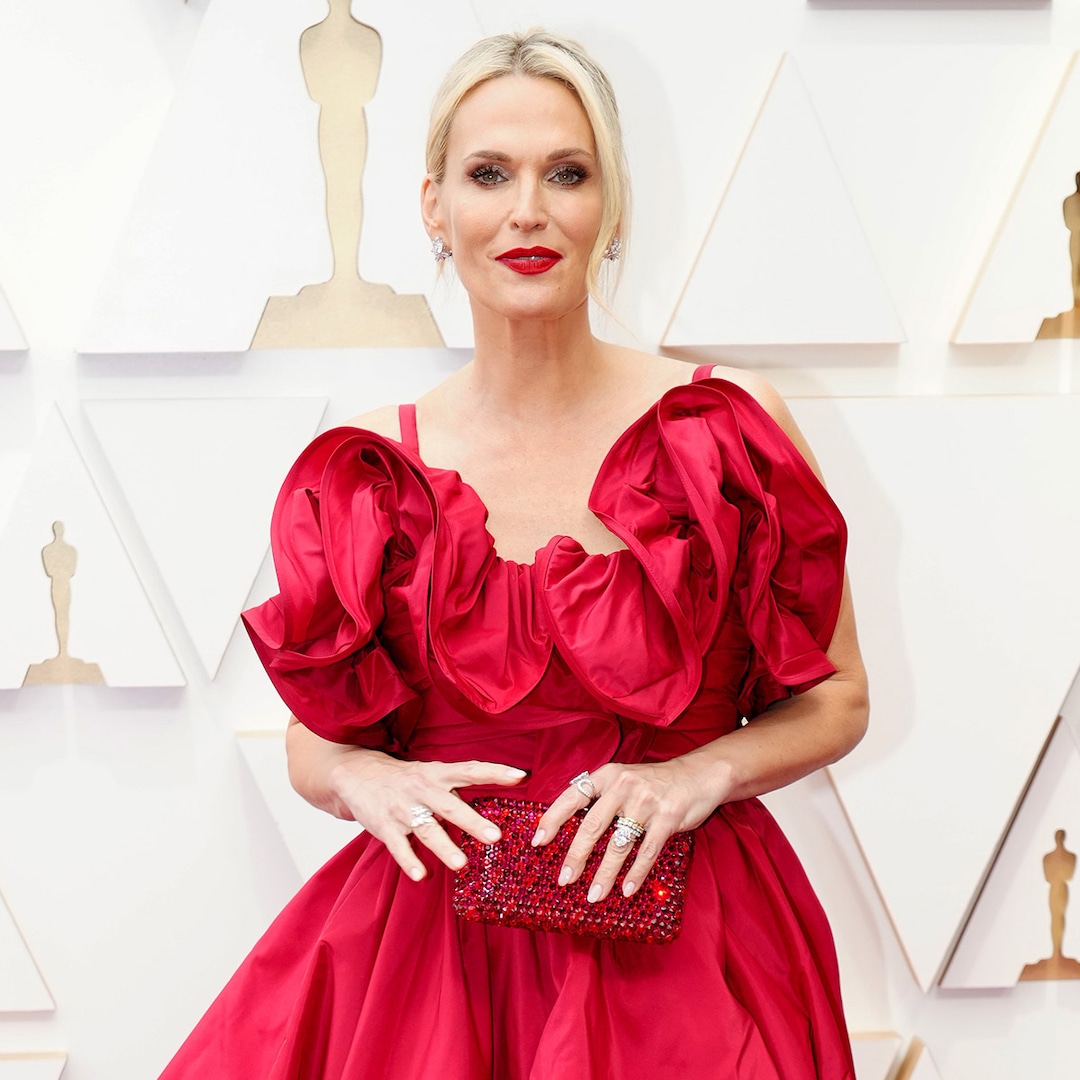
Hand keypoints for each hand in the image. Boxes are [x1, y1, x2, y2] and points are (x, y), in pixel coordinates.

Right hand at [328, 753, 526, 881]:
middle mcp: (423, 789)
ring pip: (427, 829)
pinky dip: (410, 862)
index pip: (471, 769)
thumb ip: (459, 786)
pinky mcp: (385, 827)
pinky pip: (399, 847)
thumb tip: (496, 800)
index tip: (520, 776)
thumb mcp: (432, 774)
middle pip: (450, 806)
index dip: (495, 772)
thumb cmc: (406, 779)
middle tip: (495, 836)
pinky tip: (422, 876)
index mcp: (438, 773)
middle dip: (472, 822)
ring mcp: (403, 809)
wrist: (357, 774)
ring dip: (444, 847)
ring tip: (462, 865)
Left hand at [532, 757, 727, 902]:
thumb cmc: (654, 783)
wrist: (699, 774)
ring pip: (618, 844)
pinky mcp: (667, 819)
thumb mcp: (623, 780)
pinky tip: (626, 891)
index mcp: (607, 775)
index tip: (538, 841)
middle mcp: (622, 786)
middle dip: (575, 856)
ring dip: (604, 874)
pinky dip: (635, 875)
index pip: (572, 797)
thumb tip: (571, 830)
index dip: (552, 819)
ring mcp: (646, 802)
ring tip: (593, 895)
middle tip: (564, 880)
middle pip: (591, 826)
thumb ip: (601, 798)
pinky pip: (646, 852)